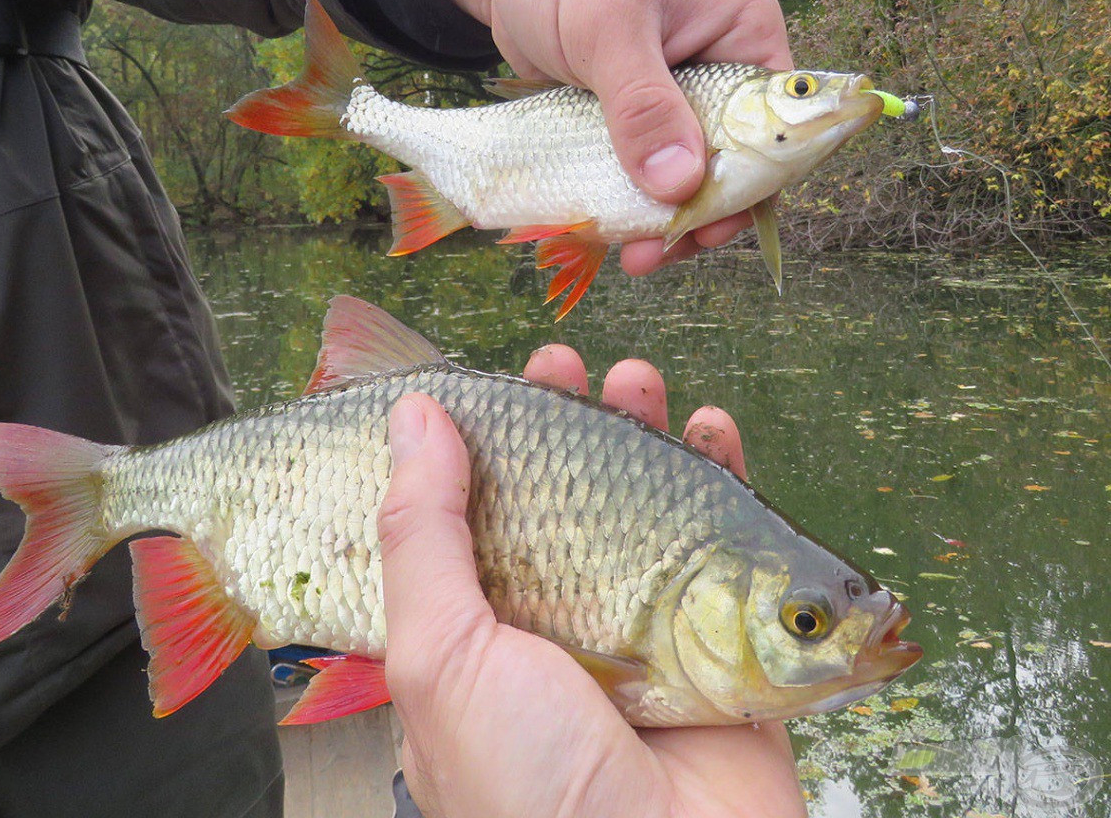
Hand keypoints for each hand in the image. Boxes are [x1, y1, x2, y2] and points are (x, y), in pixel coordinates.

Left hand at [377, 348, 805, 817]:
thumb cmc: (525, 789)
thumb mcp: (442, 656)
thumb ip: (423, 535)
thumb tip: (412, 417)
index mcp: (485, 627)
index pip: (484, 511)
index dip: (492, 444)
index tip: (499, 383)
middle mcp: (562, 621)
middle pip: (570, 498)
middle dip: (571, 426)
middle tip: (571, 367)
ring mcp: (645, 627)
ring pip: (649, 507)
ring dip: (648, 435)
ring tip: (639, 381)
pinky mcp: (721, 639)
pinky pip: (731, 542)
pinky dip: (728, 478)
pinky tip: (715, 431)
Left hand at [412, 0, 792, 275]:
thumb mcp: (606, 28)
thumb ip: (643, 106)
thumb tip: (682, 187)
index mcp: (742, 33)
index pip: (774, 127)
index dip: (747, 188)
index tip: (702, 232)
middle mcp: (722, 68)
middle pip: (730, 164)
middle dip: (693, 215)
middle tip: (648, 257)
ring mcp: (677, 96)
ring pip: (684, 175)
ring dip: (656, 218)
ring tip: (626, 256)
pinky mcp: (635, 115)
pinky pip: (643, 170)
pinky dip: (627, 199)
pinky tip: (604, 230)